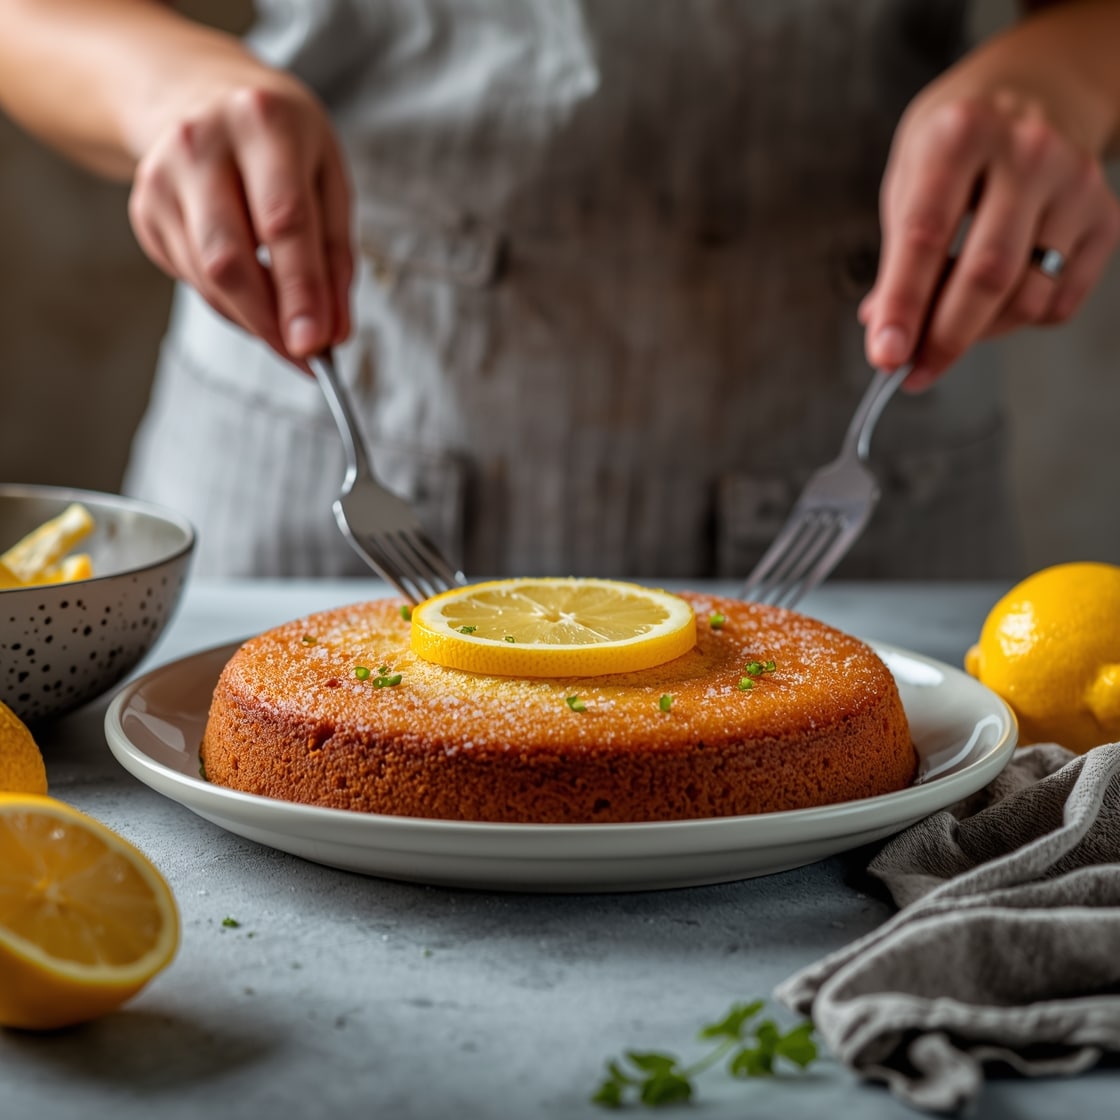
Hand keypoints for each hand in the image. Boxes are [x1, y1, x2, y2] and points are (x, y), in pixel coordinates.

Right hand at [127, 73, 352, 363]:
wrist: (203, 94)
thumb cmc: (283, 143)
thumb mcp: (329, 179)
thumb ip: (336, 259)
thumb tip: (334, 334)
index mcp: (263, 123)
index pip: (283, 222)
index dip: (300, 291)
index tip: (316, 346)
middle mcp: (201, 143)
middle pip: (230, 259)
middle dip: (270, 322)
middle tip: (305, 357)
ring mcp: (162, 176)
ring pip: (208, 279)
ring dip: (254, 319)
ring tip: (288, 327)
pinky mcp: (145, 209)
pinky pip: (192, 279)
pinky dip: (230, 303)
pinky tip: (253, 291)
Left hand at [861, 85, 1119, 390]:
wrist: (1039, 87)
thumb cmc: (957, 144)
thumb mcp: (910, 176)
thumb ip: (897, 254)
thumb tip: (887, 331)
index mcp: (960, 135)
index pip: (925, 236)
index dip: (902, 304)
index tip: (885, 356)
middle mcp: (1027, 151)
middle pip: (986, 274)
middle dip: (943, 338)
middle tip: (913, 372)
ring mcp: (1075, 183)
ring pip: (1027, 296)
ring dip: (979, 334)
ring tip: (946, 330)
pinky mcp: (1107, 215)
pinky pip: (1060, 300)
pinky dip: (1018, 321)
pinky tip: (994, 305)